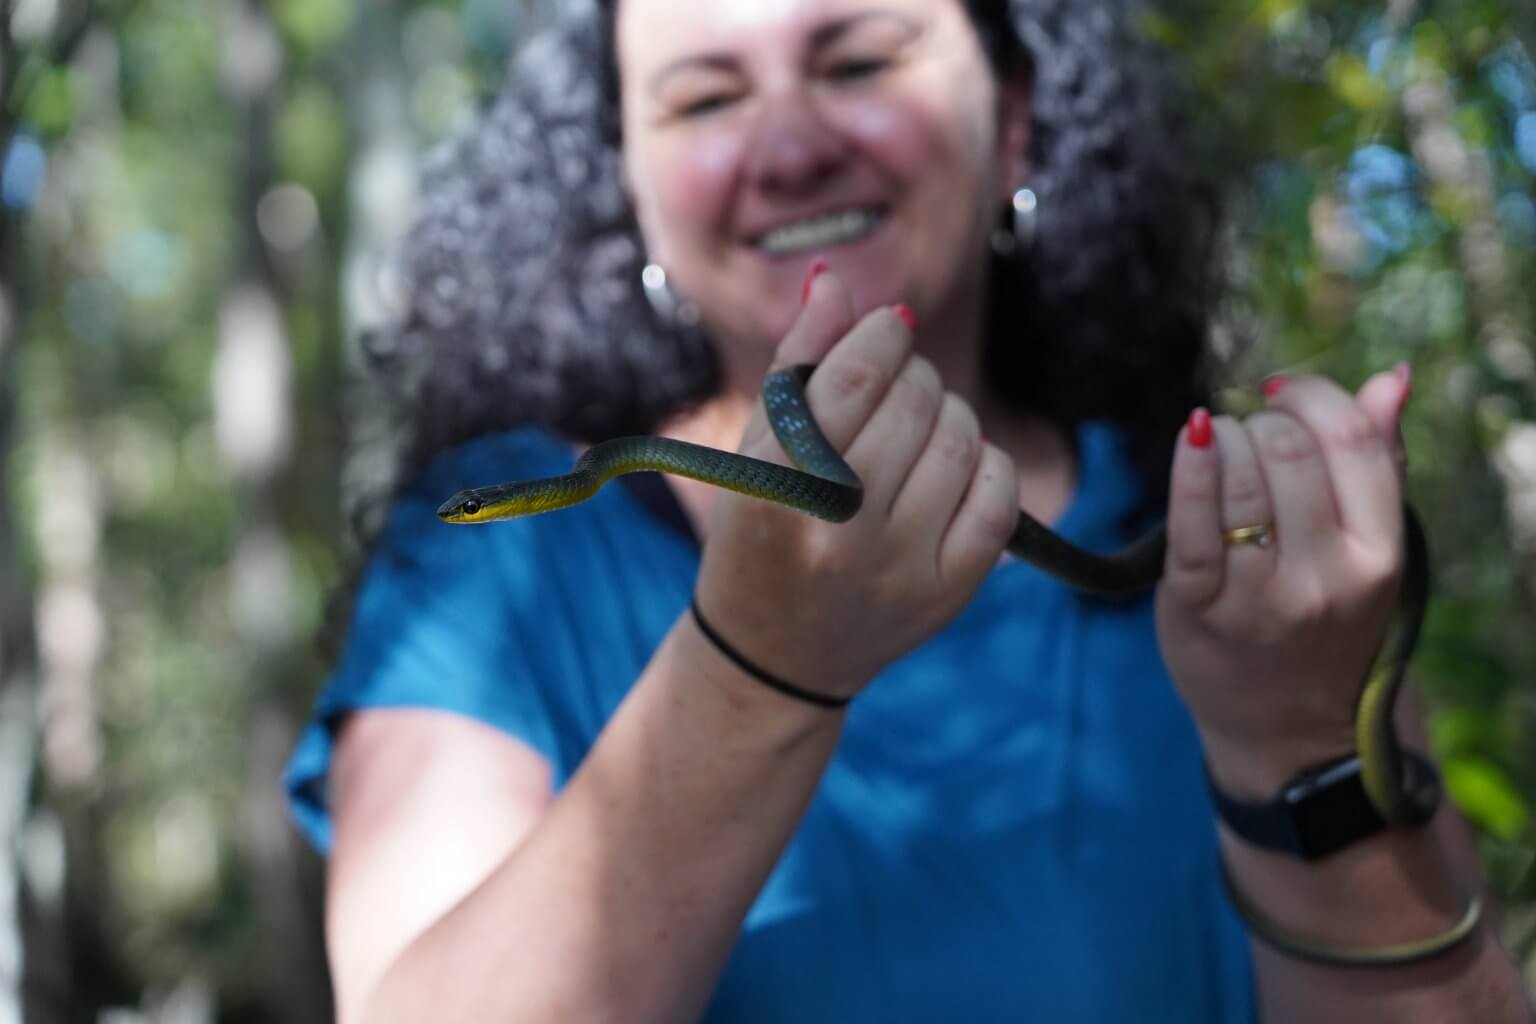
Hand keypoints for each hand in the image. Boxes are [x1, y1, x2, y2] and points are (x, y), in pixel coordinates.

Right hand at [692, 270, 1018, 701]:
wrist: (774, 654)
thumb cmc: (760, 532)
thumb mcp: (755, 449)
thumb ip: (796, 364)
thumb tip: (836, 279)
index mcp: (778, 487)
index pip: (857, 377)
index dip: (884, 334)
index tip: (890, 328)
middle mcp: (838, 531)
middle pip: (914, 400)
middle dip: (913, 375)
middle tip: (897, 389)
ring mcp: (898, 567)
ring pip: (962, 439)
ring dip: (950, 413)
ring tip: (921, 427)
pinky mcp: (946, 593)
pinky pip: (999, 494)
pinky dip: (986, 464)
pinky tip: (952, 471)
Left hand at [1155, 367, 1413, 797]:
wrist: (1285, 729)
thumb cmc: (1324, 623)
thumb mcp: (1367, 551)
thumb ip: (1377, 463)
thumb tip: (1391, 378)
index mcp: (1380, 553)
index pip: (1354, 441)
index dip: (1313, 396)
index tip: (1283, 391)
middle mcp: (1328, 575)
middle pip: (1289, 450)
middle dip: (1259, 423)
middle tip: (1247, 438)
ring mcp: (1262, 594)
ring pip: (1240, 474)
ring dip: (1222, 441)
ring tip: (1219, 450)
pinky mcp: (1201, 604)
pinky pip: (1192, 521)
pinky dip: (1190, 467)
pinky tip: (1191, 438)